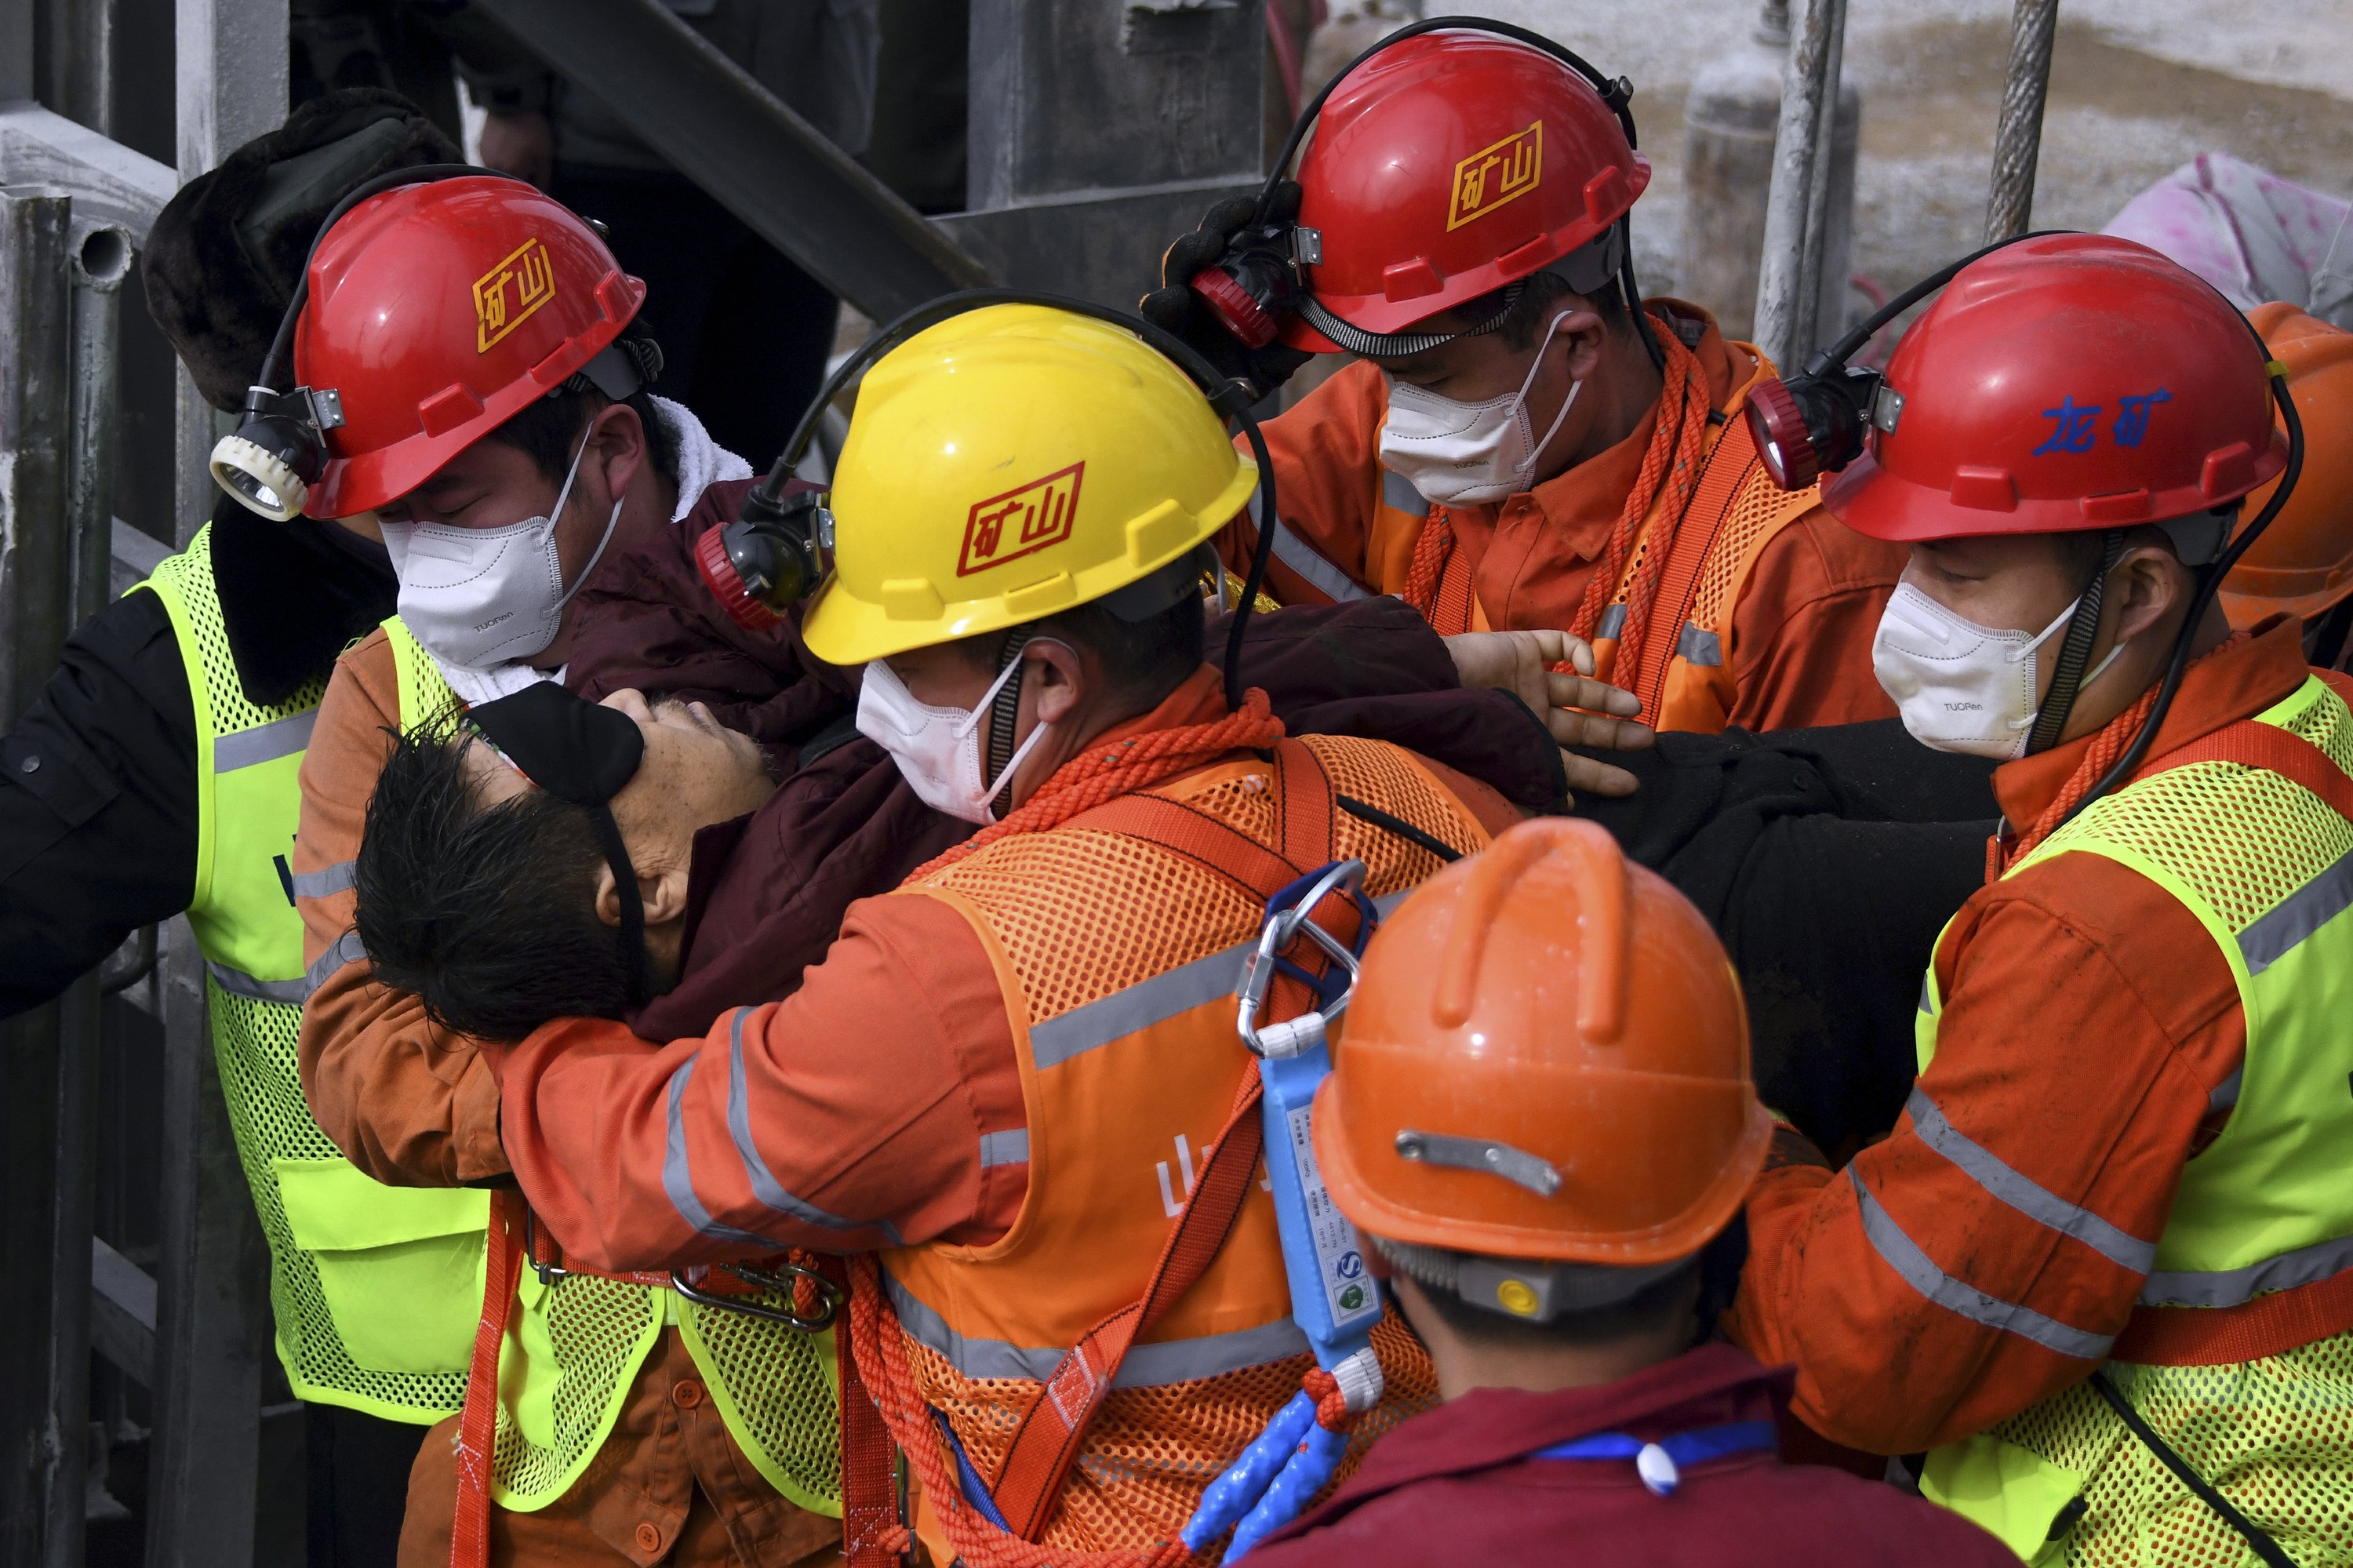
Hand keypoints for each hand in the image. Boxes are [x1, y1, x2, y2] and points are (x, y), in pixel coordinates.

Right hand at [478, 109, 554, 190]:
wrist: (510, 102)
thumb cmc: (532, 128)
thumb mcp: (545, 154)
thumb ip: (543, 178)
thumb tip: (543, 195)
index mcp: (512, 172)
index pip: (522, 191)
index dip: (531, 187)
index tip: (538, 179)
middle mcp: (495, 168)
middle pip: (508, 183)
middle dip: (520, 179)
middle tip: (529, 165)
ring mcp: (485, 158)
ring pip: (499, 174)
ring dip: (509, 171)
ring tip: (518, 156)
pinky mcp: (480, 148)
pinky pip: (491, 163)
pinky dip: (500, 162)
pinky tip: (508, 150)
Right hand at [1137, 181, 1314, 397]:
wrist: (1210, 415)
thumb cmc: (1240, 380)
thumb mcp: (1277, 359)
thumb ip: (1296, 340)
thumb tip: (1325, 319)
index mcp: (1233, 282)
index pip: (1246, 238)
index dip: (1265, 214)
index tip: (1290, 196)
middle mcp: (1206, 286)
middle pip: (1211, 239)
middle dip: (1226, 218)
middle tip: (1248, 209)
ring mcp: (1181, 304)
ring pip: (1181, 264)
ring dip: (1194, 247)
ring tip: (1210, 243)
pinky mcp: (1161, 329)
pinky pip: (1157, 310)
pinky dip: (1165, 303)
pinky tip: (1176, 298)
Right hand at [1445, 629, 1652, 798]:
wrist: (1427, 686)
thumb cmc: (1459, 730)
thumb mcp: (1499, 765)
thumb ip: (1531, 782)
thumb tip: (1565, 807)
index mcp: (1523, 743)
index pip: (1568, 762)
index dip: (1597, 775)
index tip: (1628, 785)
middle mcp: (1529, 713)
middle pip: (1580, 726)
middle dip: (1613, 736)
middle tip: (1646, 743)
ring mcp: (1528, 679)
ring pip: (1579, 688)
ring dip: (1608, 697)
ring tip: (1636, 708)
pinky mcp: (1524, 647)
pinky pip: (1560, 644)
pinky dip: (1580, 651)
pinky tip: (1590, 667)